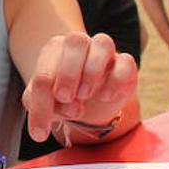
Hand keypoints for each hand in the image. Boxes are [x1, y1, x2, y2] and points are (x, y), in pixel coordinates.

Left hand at [22, 31, 136, 141]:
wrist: (87, 105)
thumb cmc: (62, 99)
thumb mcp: (45, 106)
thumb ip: (43, 107)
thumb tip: (67, 109)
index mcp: (53, 50)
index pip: (44, 69)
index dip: (42, 99)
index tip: (42, 127)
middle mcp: (79, 44)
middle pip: (75, 41)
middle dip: (68, 73)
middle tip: (64, 98)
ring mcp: (104, 51)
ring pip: (103, 43)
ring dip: (92, 71)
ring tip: (84, 95)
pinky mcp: (125, 64)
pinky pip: (126, 62)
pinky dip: (116, 80)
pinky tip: (106, 96)